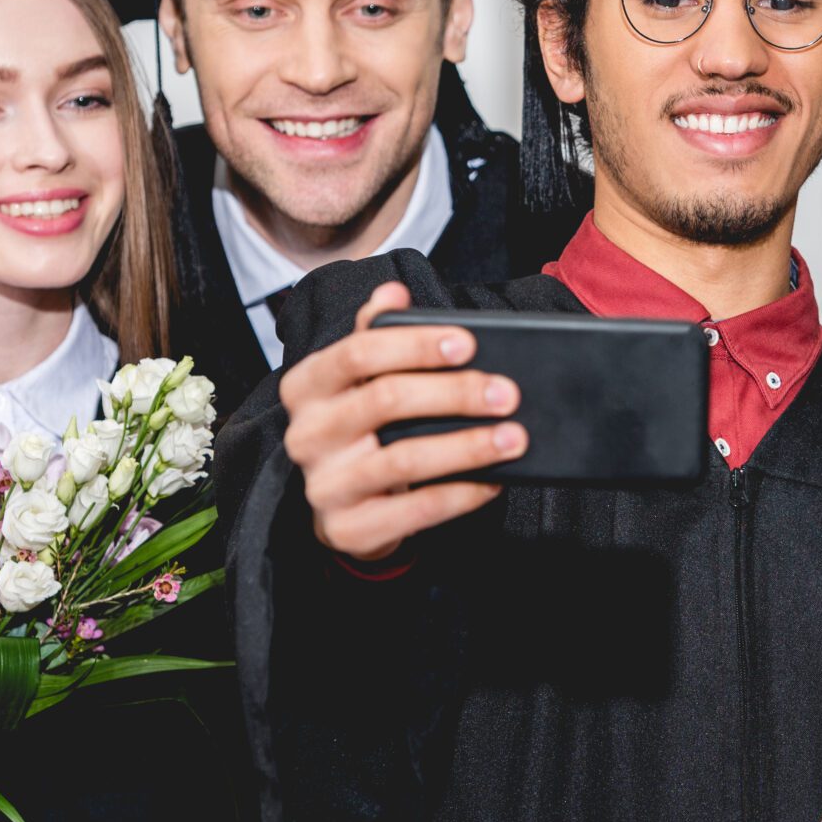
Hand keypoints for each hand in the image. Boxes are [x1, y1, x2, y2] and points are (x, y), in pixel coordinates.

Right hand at [278, 281, 524, 561]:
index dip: (415, 345)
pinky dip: (461, 494)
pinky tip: (493, 481)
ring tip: (514, 437)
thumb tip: (393, 292)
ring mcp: (324, 486)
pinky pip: (414, 510)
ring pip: (404, 458)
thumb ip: (376, 334)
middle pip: (386, 401)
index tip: (468, 343)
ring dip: (468, 446)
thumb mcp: (360, 380)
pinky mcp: (347, 528)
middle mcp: (306, 434)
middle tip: (507, 393)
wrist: (343, 509)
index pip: (357, 352)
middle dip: (455, 393)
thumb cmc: (361, 429)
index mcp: (306, 386)